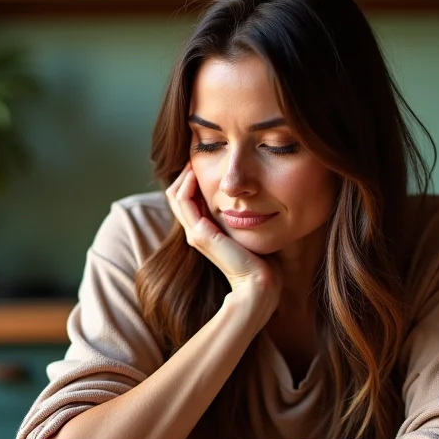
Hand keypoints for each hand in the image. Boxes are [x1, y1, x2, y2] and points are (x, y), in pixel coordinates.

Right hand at [165, 165, 280, 308]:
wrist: (259, 283)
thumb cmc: (262, 261)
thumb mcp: (251, 230)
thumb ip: (247, 215)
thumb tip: (256, 196)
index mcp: (206, 231)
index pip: (189, 199)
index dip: (193, 178)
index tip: (207, 161)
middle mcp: (196, 232)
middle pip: (178, 194)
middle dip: (186, 172)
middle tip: (197, 155)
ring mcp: (195, 233)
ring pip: (176, 195)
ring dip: (184, 174)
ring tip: (194, 159)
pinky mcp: (199, 234)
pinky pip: (183, 201)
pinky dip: (186, 184)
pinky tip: (196, 172)